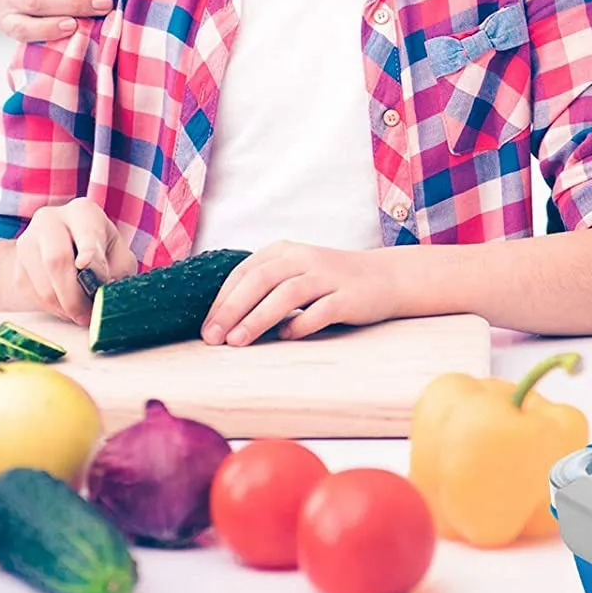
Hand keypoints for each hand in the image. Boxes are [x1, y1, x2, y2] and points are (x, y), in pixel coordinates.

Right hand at [14, 201, 137, 324]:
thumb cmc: (101, 251)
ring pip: (43, 284)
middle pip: (56, 259)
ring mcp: (28, 241)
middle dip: (74, 295)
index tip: (85, 264)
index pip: (84, 231)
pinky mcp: (18, 266)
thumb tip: (104, 289)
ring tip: (81, 314)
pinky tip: (66, 307)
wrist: (67, 249)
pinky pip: (33, 295)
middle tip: (88, 315)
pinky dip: (52, 308)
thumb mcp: (118, 256)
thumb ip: (117, 271)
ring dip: (64, 307)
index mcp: (82, 212)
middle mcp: (49, 219)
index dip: (86, 249)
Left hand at [200, 243, 399, 345]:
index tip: (207, 328)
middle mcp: (304, 258)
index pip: (245, 272)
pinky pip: (321, 310)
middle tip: (213, 338)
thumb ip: (265, 288)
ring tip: (237, 342)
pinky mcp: (348, 296)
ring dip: (258, 318)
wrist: (384, 278)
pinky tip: (286, 337)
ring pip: (286, 294)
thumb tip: (225, 322)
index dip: (223, 299)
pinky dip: (300, 324)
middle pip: (260, 280)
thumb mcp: (295, 274)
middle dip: (232, 309)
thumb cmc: (329, 282)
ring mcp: (327, 276)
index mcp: (285, 251)